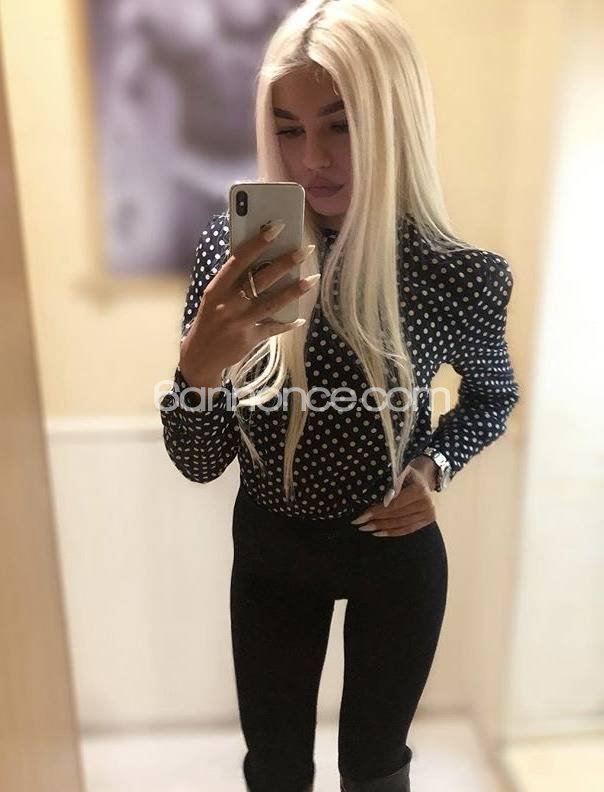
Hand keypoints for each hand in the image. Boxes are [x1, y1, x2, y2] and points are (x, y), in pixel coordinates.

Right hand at [179, 222, 318, 385]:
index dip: (258, 242)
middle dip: (284, 263)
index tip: (277, 227)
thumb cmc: (210, 319)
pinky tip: (301, 318)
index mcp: (216, 288)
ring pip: (271, 303)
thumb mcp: (213, 297)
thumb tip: (261, 258)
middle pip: (260, 279)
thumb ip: (232, 281)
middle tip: (305, 250)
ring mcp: (239, 322)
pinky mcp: (248, 339)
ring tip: (312, 279)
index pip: (239, 260)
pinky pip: (272, 328)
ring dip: (294, 291)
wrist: (199, 356)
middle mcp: (227, 304)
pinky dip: (287, 324)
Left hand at [350, 459, 436, 536]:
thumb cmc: (408, 474)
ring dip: (382, 528)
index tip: (362, 515)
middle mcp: (426, 503)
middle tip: (360, 524)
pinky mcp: (428, 520)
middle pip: (397, 515)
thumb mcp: (400, 471)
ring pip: (401, 524)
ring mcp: (429, 513)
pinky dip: (393, 532)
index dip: (377, 511)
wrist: (424, 479)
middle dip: (377, 520)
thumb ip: (393, 481)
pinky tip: (379, 533)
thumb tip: (384, 498)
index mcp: (419, 490)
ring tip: (366, 529)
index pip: (394, 504)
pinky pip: (408, 529)